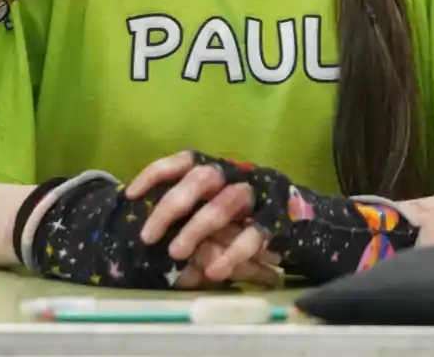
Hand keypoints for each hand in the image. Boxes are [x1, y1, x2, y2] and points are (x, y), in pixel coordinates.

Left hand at [127, 151, 271, 283]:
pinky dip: (232, 253)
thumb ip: (187, 213)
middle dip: (171, 205)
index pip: (184, 160)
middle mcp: (235, 174)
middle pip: (201, 177)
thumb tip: (145, 230)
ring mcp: (258, 195)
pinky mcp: (277, 220)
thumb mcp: (211, 209)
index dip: (156, 173)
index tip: (131, 195)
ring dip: (196, 229)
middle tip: (147, 237)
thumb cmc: (242, 217)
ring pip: (225, 203)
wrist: (302, 223)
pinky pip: (253, 235)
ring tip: (175, 254)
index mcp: (216, 168)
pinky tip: (214, 272)